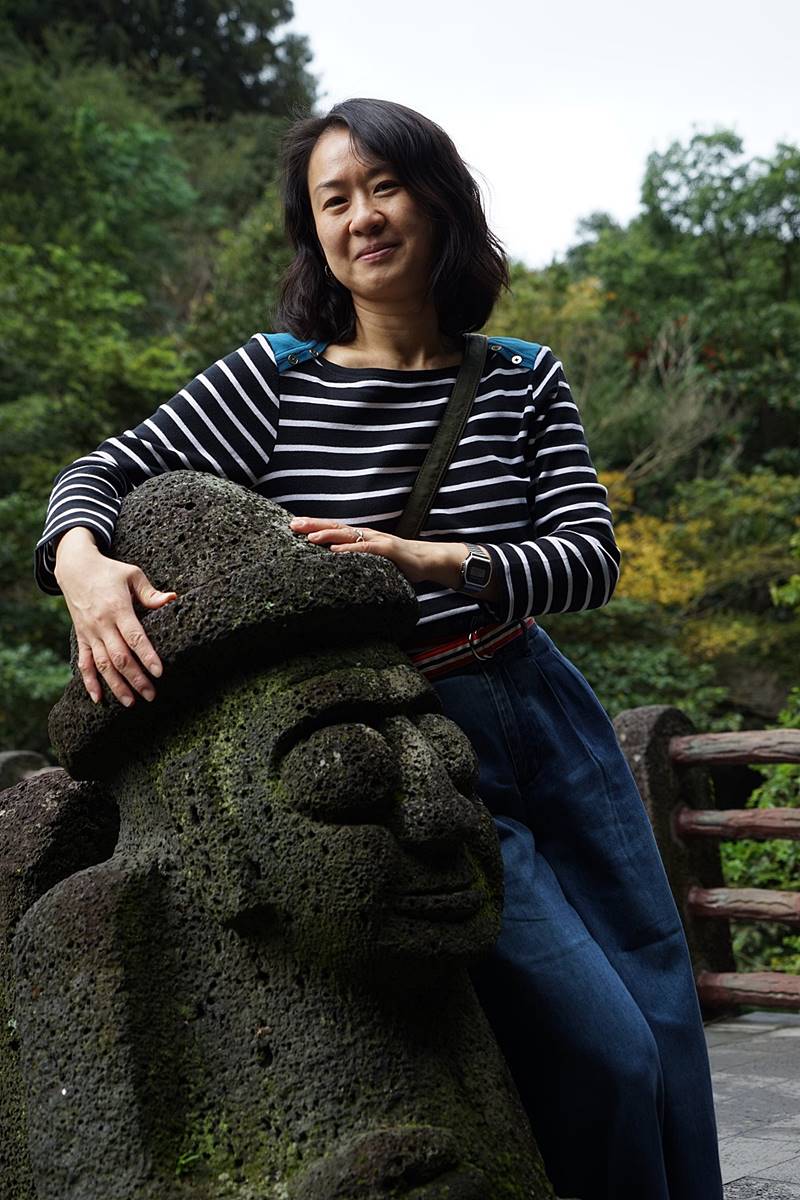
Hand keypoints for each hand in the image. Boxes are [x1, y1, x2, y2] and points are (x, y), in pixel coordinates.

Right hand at [54, 528, 176, 705]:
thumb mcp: (132, 575)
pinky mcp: (81, 637)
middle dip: (136, 678)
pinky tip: (98, 698)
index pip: (134, 637)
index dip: (147, 655)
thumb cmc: (110, 571)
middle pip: (120, 657)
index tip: (159, 672)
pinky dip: (89, 682)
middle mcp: (102, 624)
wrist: (75, 568)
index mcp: (118, 608)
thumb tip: (172, 599)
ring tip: (131, 702)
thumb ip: (150, 592)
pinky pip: (83, 663)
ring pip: (102, 664)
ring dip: (116, 685)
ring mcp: (89, 633)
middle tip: (151, 695)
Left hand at [289, 516, 466, 585]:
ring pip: (347, 535)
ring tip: (309, 537)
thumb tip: (334, 565)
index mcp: (360, 536)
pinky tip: (336, 551)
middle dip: (313, 525)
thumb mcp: (373, 560)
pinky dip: (350, 549)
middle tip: (292, 524)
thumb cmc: (399, 562)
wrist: (427, 560)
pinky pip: (365, 549)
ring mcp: (377, 540)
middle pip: (335, 526)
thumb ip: (356, 559)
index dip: (313, 525)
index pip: (333, 528)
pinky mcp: (387, 550)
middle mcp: (366, 534)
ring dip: (327, 535)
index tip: (293, 524)